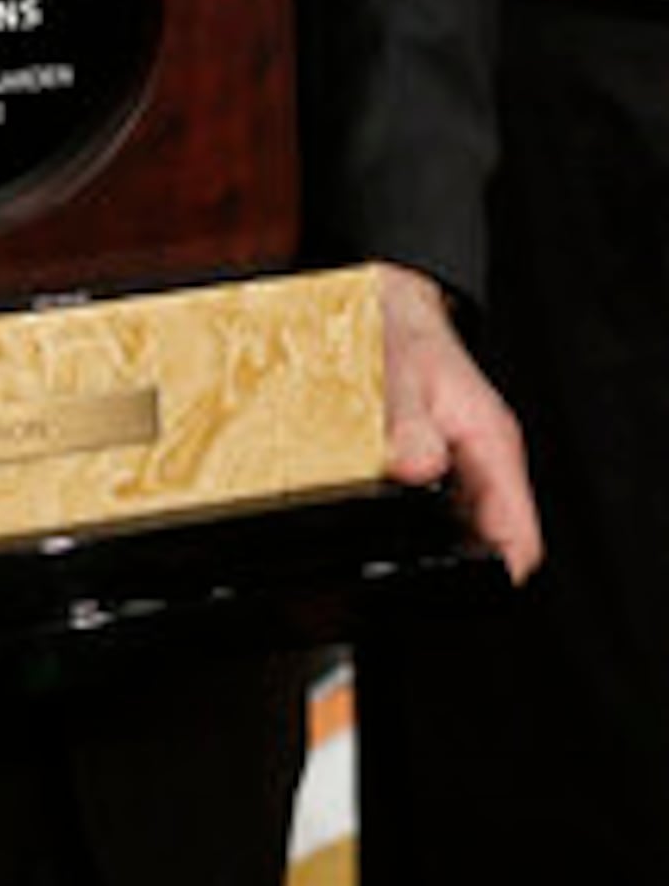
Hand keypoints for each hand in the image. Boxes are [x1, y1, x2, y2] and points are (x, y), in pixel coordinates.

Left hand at [378, 261, 542, 582]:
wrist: (388, 301)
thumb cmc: (402, 328)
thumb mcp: (400, 370)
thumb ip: (407, 420)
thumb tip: (417, 467)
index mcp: (493, 443)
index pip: (519, 537)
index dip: (494, 570)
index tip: (455, 584)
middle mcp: (483, 460)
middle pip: (483, 539)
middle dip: (445, 559)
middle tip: (390, 567)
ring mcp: (458, 464)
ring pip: (453, 525)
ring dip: (420, 535)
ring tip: (370, 537)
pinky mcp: (431, 462)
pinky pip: (427, 504)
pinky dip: (401, 512)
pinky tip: (366, 506)